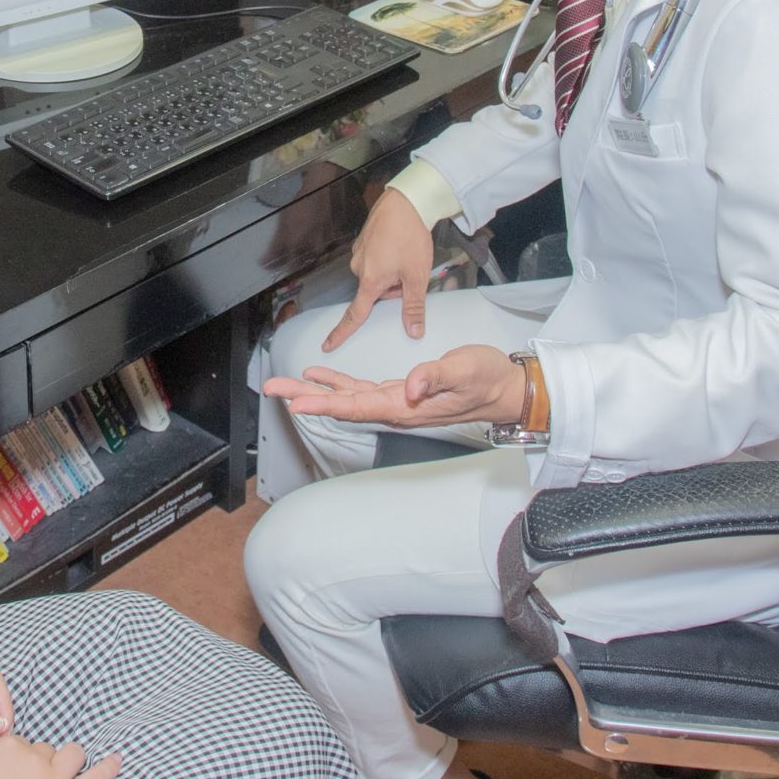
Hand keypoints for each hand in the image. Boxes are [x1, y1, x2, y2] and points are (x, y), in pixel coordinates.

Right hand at [0, 735, 121, 778]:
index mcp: (3, 747)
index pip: (18, 743)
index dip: (15, 761)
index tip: (10, 778)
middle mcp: (31, 757)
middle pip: (44, 751)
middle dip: (39, 764)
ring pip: (72, 755)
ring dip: (70, 760)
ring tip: (69, 770)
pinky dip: (109, 768)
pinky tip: (117, 759)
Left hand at [261, 343, 527, 429]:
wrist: (506, 389)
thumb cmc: (488, 380)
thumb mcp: (465, 370)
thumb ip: (436, 377)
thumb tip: (410, 385)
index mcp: (406, 406)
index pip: (356, 406)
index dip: (324, 403)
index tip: (296, 402)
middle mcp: (396, 408)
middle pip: (342, 404)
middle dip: (306, 396)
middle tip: (272, 388)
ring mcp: (397, 402)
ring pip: (347, 397)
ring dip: (315, 390)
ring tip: (286, 384)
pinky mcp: (401, 392)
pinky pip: (361, 390)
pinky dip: (338, 383)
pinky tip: (322, 376)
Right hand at [324, 187, 435, 349]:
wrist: (407, 201)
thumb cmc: (411, 237)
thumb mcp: (418, 276)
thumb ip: (414, 306)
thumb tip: (413, 332)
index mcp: (370, 281)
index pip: (354, 314)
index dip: (341, 332)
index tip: (327, 344)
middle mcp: (359, 268)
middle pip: (374, 292)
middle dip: (393, 290)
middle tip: (411, 274)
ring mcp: (359, 252)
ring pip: (376, 275)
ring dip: (391, 273)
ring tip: (407, 255)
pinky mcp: (364, 240)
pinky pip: (375, 259)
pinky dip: (388, 258)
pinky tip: (400, 245)